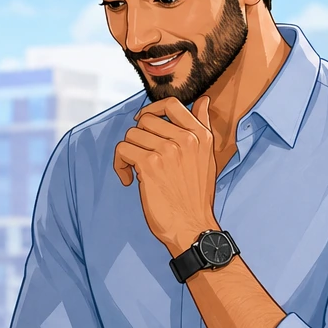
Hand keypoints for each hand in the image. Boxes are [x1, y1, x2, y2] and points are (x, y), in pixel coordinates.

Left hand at [113, 95, 220, 253]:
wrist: (192, 226)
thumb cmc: (197, 197)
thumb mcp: (208, 158)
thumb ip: (203, 127)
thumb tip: (203, 101)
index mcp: (201, 135)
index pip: (172, 104)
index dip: (152, 110)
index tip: (144, 124)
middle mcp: (186, 139)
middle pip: (146, 120)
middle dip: (138, 138)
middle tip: (141, 158)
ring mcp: (167, 150)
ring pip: (131, 134)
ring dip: (128, 153)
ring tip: (136, 171)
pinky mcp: (150, 164)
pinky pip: (123, 149)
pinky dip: (120, 165)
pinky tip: (129, 180)